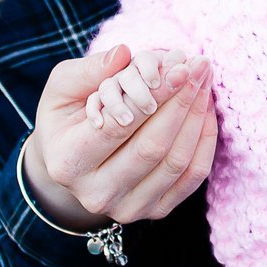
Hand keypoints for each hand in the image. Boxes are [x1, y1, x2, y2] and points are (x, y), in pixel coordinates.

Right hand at [22, 44, 215, 229]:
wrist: (72, 164)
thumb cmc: (66, 119)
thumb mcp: (61, 89)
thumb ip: (88, 70)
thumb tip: (123, 54)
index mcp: (68, 162)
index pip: (119, 126)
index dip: (155, 95)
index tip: (180, 67)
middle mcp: (96, 194)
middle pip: (152, 147)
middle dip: (181, 102)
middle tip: (199, 68)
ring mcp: (127, 208)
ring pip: (176, 163)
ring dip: (197, 117)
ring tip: (204, 82)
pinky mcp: (155, 212)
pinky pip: (192, 177)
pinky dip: (204, 141)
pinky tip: (205, 110)